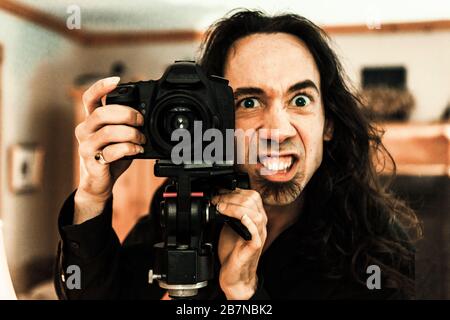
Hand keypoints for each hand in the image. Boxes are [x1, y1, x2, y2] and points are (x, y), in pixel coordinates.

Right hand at [74, 77, 145, 223]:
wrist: (99, 182)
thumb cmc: (111, 155)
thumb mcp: (118, 136)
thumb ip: (125, 123)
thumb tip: (145, 113)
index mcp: (90, 120)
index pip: (89, 97)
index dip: (100, 86)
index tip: (116, 80)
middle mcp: (84, 130)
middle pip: (102, 113)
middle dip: (126, 114)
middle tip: (141, 120)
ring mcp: (86, 146)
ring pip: (108, 132)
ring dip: (131, 134)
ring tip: (141, 138)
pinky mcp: (92, 161)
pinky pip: (112, 151)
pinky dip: (129, 148)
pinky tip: (137, 149)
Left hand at [211, 188, 266, 299]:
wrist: (235, 274)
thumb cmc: (232, 251)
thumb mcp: (228, 225)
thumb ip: (228, 212)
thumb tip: (219, 198)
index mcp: (255, 217)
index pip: (252, 195)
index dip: (235, 191)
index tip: (219, 192)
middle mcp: (259, 225)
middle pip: (253, 201)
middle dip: (232, 197)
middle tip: (217, 201)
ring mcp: (258, 235)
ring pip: (255, 214)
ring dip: (236, 207)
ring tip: (222, 208)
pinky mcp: (254, 247)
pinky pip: (255, 232)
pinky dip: (248, 222)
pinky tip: (241, 217)